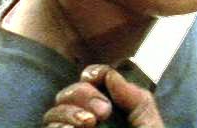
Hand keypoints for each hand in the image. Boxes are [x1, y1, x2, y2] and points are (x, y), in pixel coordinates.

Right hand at [42, 64, 164, 127]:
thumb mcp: (150, 126)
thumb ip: (138, 100)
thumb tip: (112, 75)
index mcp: (111, 111)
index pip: (93, 80)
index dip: (93, 73)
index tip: (97, 79)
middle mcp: (89, 120)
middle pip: (70, 92)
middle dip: (82, 94)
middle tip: (102, 112)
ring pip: (55, 111)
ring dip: (68, 112)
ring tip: (88, 125)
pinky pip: (46, 127)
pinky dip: (58, 125)